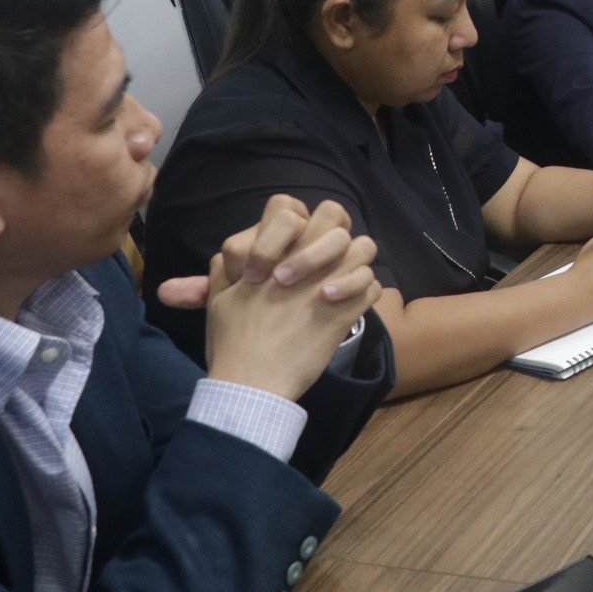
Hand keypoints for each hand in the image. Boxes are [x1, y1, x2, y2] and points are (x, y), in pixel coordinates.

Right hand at [189, 195, 380, 402]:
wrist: (252, 384)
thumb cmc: (232, 342)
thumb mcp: (219, 300)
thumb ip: (224, 270)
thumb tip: (229, 255)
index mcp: (269, 254)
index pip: (288, 207)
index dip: (295, 221)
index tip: (287, 250)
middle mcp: (301, 262)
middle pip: (334, 216)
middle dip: (332, 231)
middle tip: (323, 258)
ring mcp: (327, 284)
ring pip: (363, 248)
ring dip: (355, 262)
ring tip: (337, 282)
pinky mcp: (345, 312)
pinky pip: (373, 286)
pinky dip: (364, 292)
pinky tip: (346, 305)